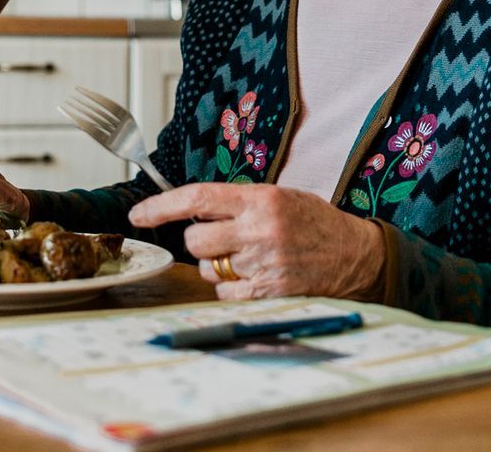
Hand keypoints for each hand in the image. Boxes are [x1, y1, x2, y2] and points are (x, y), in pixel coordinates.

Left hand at [128, 183, 384, 300]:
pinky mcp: (268, 293)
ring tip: (246, 257)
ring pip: (207, 269)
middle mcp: (259, 230)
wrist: (353, 254)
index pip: (197, 199)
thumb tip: (189, 211)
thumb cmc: (311, 221)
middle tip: (220, 238)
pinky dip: (231, 288)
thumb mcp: (276, 196)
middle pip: (195, 240)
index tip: (137, 214)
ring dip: (216, 266)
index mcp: (259, 199)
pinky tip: (253, 276)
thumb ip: (235, 202)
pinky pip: (224, 294)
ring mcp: (263, 264)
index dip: (161, 206)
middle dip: (198, 241)